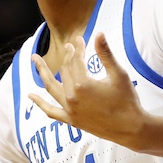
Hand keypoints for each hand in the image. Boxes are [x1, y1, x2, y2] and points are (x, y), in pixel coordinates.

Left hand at [29, 32, 147, 148]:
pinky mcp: (71, 120)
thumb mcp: (118, 74)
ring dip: (43, 72)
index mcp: (83, 84)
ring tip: (34, 59)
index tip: (80, 39)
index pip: (77, 60)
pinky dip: (40, 104)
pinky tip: (30, 96)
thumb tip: (99, 34)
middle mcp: (72, 97)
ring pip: (51, 87)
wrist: (131, 128)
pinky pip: (51, 111)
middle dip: (67, 56)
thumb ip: (106, 54)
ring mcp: (70, 110)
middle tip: (69, 47)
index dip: (78, 48)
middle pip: (65, 71)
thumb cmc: (127, 100)